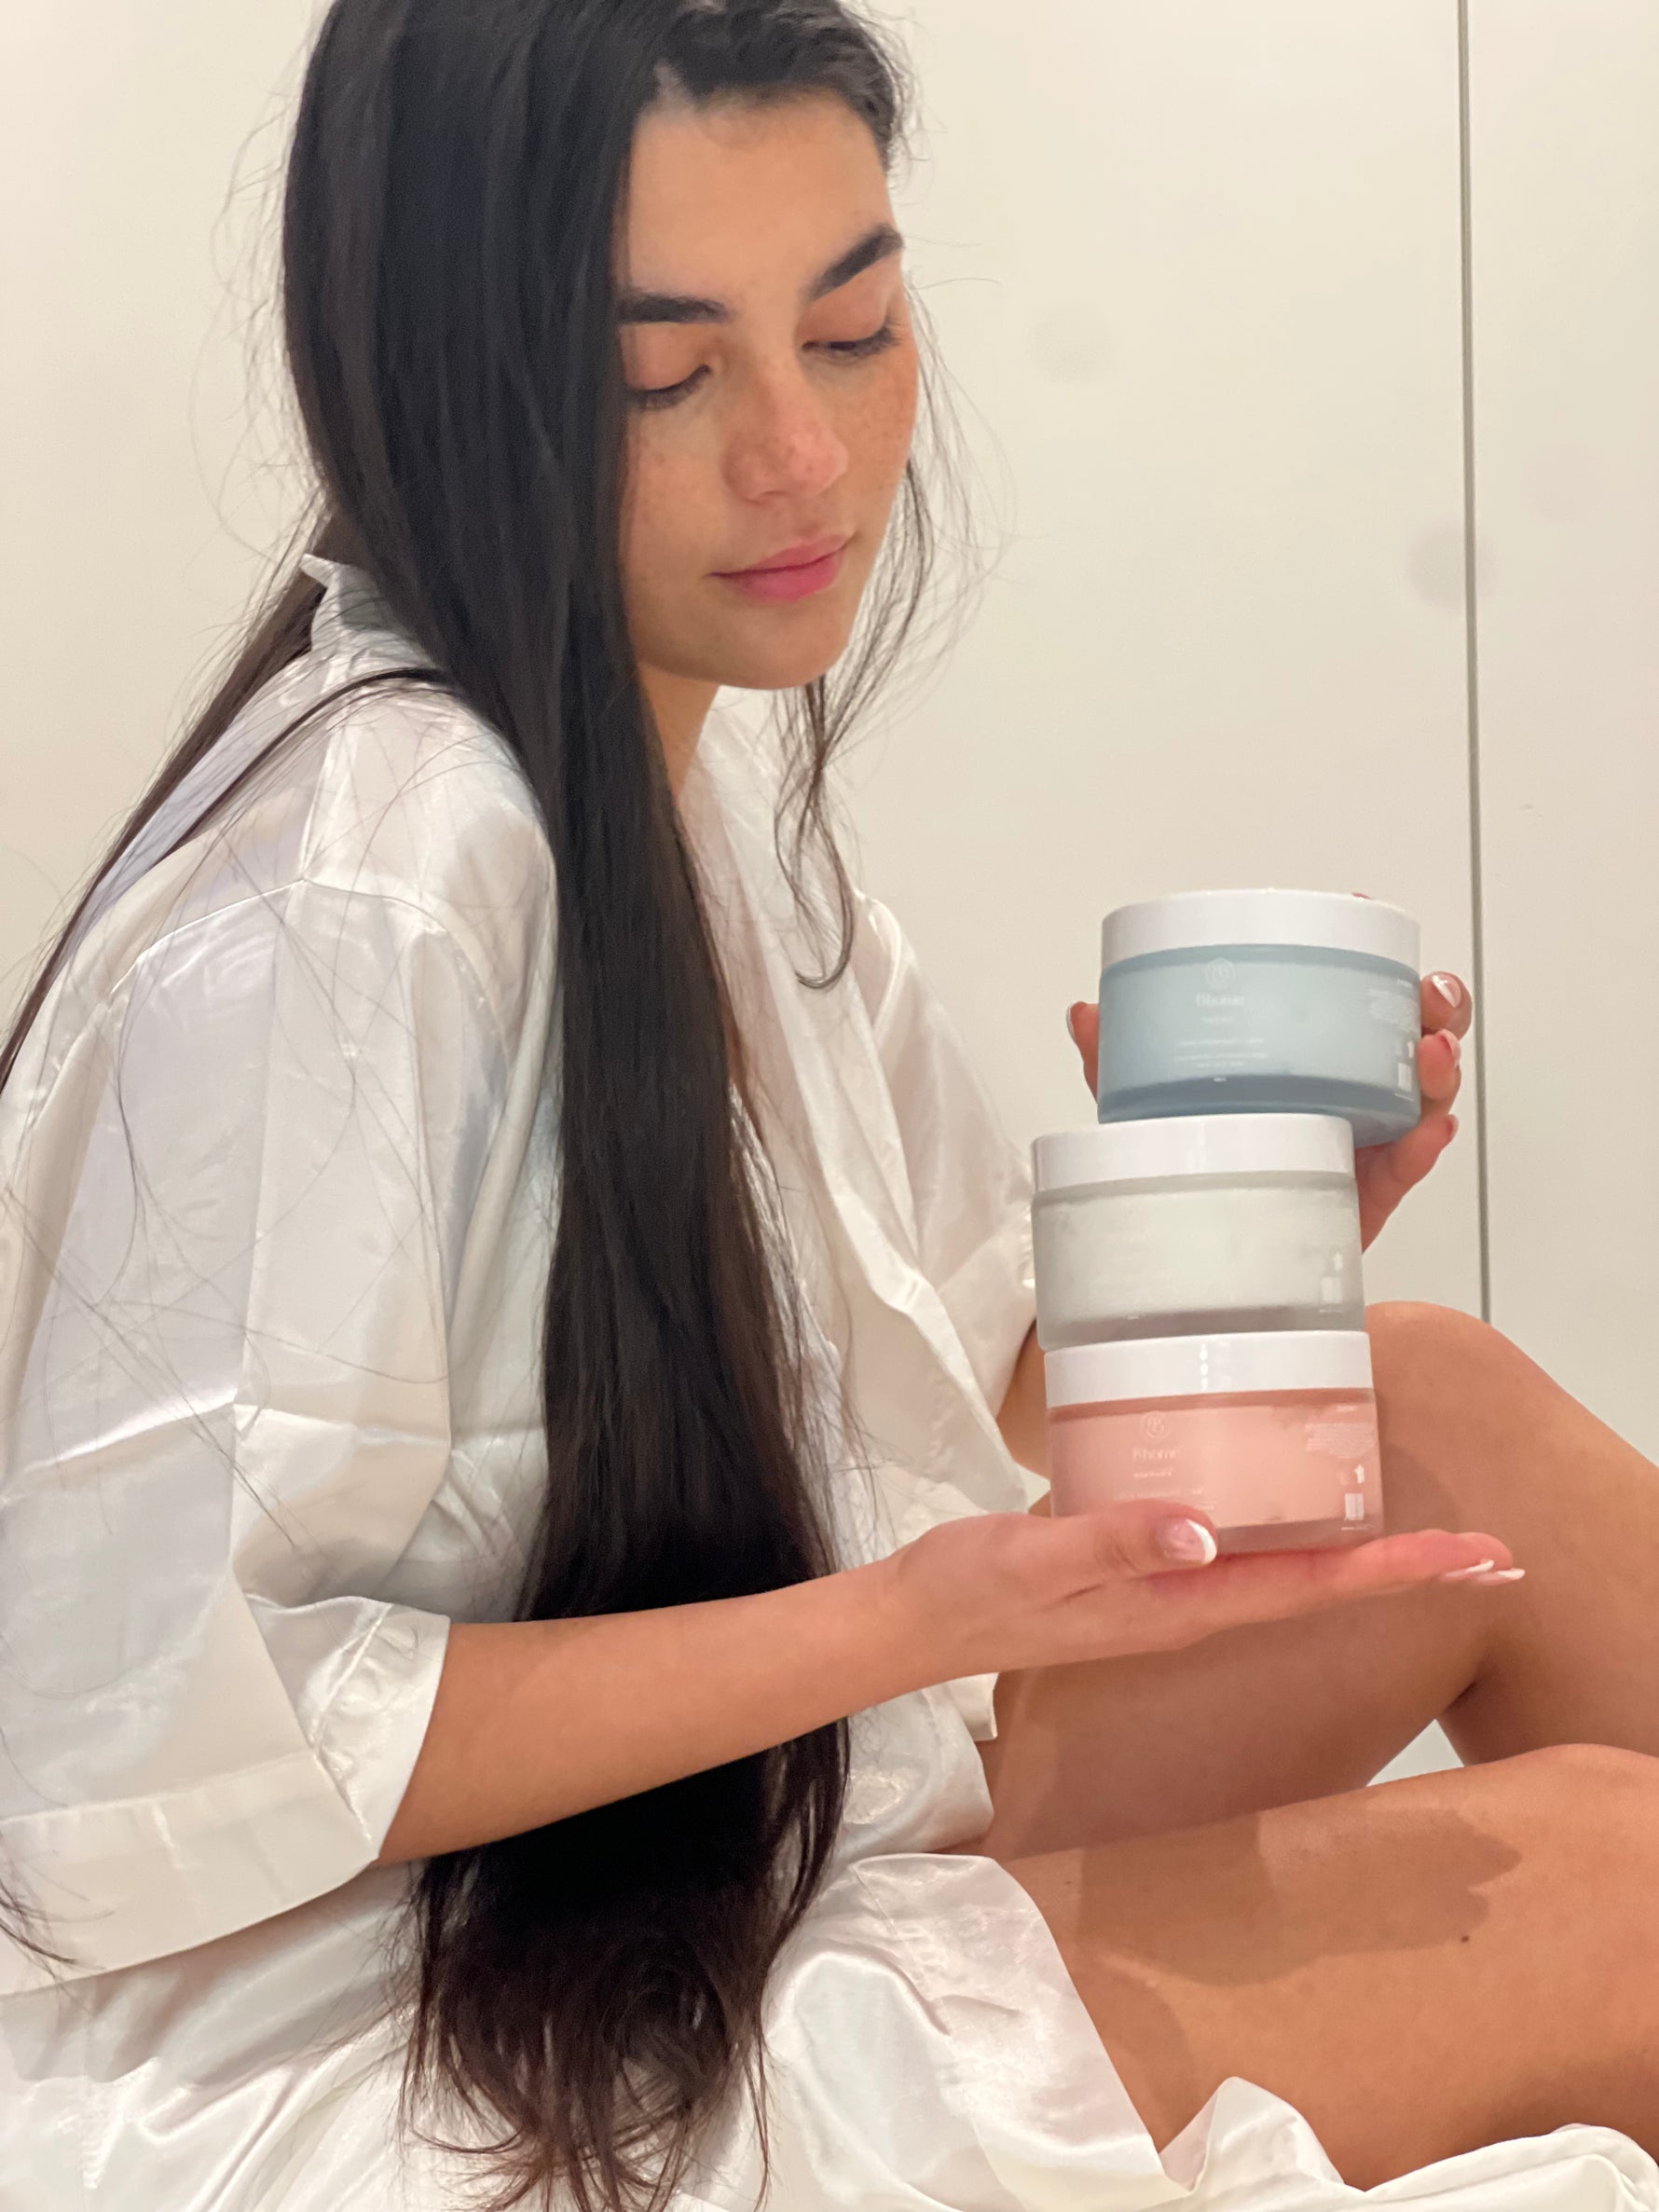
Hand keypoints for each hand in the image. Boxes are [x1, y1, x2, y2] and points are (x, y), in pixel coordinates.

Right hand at [892, 1503, 1516, 1681]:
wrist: (915, 1621)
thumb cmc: (971, 1585)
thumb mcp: (1036, 1557)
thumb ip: (1114, 1541)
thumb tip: (1202, 1533)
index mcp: (1180, 1604)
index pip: (1313, 1586)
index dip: (1398, 1569)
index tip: (1475, 1558)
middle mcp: (1191, 1607)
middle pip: (1323, 1586)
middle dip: (1410, 1570)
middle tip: (1493, 1551)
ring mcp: (1170, 1596)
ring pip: (1292, 1576)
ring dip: (1365, 1559)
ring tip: (1429, 1539)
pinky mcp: (1145, 1576)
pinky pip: (1245, 1560)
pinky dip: (1298, 1542)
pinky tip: (1304, 1518)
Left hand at [1066, 967, 1472, 1250]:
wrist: (1200, 1265)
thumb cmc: (1189, 1171)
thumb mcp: (1146, 1110)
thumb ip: (1112, 1066)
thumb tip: (1085, 1014)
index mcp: (1303, 1056)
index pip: (1350, 991)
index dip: (1369, 949)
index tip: (1366, 909)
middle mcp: (1343, 1088)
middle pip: (1411, 1030)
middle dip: (1434, 1001)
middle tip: (1426, 995)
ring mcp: (1363, 1138)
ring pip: (1426, 1090)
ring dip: (1440, 1066)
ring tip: (1432, 1055)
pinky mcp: (1369, 1195)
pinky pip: (1409, 1166)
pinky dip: (1426, 1143)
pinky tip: (1429, 1127)